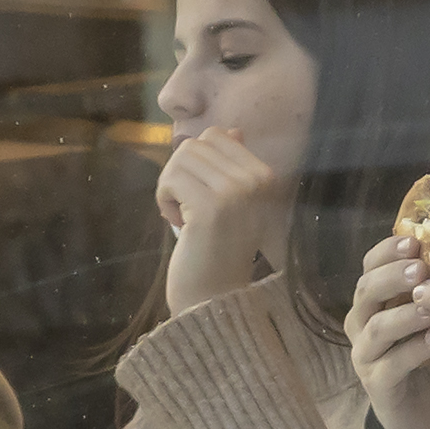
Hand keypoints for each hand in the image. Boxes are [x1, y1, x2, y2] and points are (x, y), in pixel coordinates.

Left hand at [156, 131, 292, 318]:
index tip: (205, 197)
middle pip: (195, 144)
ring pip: (180, 157)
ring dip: (172, 186)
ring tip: (185, 217)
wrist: (215, 298)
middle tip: (191, 210)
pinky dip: (165, 200)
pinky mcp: (210, 207)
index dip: (199, 163)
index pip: (217, 135)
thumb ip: (232, 165)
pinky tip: (179, 224)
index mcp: (265, 176)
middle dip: (182, 174)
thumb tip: (233, 130)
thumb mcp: (231, 201)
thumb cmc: (217, 250)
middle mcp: (255, 181)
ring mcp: (234, 193)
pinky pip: (170, 178)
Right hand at [346, 230, 429, 428]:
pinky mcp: (376, 383)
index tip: (413, 242)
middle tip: (420, 269)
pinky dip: (413, 350)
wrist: (425, 415)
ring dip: (404, 314)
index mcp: (374, 303)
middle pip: (366, 290)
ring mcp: (365, 355)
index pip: (370, 267)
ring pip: (376, 326)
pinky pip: (392, 362)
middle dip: (392, 276)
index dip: (387, 251)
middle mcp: (361, 324)